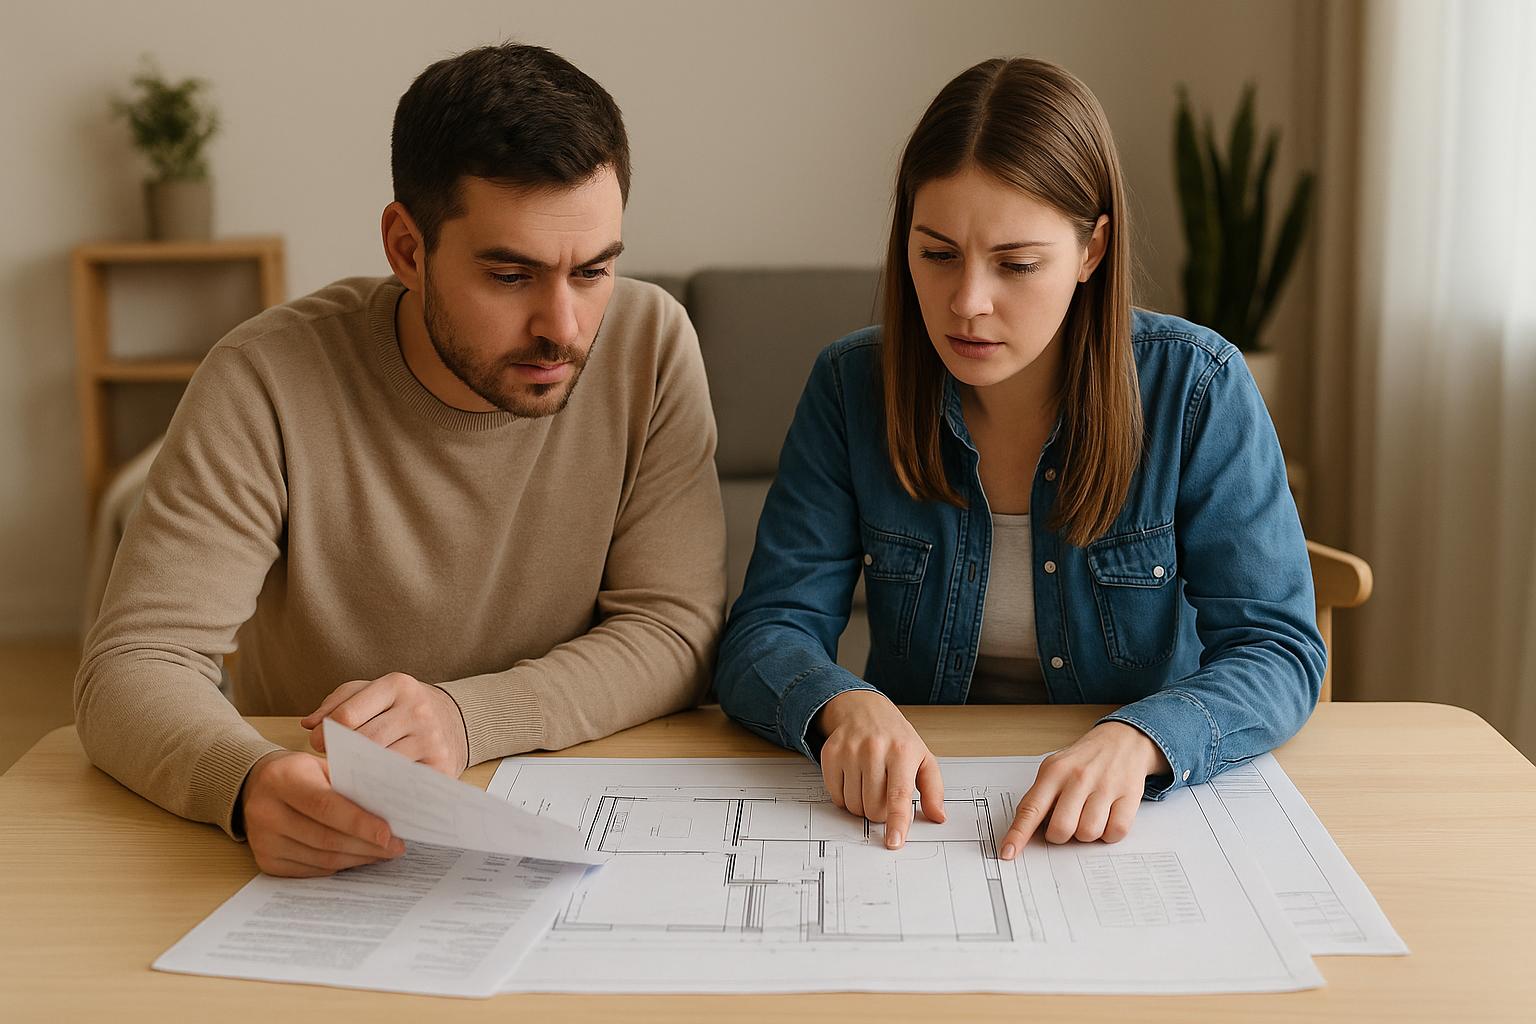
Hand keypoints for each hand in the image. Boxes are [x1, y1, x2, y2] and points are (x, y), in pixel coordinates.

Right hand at [239, 750, 404, 876]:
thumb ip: (350, 785)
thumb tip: (390, 811)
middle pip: (326, 838)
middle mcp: (266, 811)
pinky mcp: (266, 861)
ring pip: (321, 859)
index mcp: (283, 779)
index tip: (389, 834)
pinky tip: (357, 858)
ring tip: (382, 853)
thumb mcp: (321, 766)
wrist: (258, 785)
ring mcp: (263, 840)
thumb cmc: (300, 773)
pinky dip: (339, 867)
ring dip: (358, 858)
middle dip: (367, 845)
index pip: (325, 806)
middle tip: (396, 847)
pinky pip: (311, 870)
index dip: (360, 823)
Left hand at [301, 671, 468, 776]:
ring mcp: (432, 738)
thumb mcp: (371, 692)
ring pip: (382, 764)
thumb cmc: (401, 707)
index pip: (348, 714)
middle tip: (333, 763)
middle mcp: (418, 709)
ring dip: (361, 774)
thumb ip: (337, 703)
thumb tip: (310, 725)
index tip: (319, 744)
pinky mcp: (441, 765)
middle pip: (364, 742)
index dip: (326, 733)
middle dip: (342, 755)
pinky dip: (385, 788)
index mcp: (397, 685)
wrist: (453, 718)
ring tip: (350, 776)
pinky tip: (374, 788)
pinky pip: (403, 783)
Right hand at [814, 689, 945, 849]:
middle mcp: (874, 749)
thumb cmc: (896, 738)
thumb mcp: (923, 758)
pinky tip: (854, 779)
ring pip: (853, 805)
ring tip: (870, 784)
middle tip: (884, 793)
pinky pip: (835, 795)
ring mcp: (850, 751)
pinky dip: (845, 796)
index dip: (896, 822)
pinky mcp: (831, 754)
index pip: (898, 795)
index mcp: (902, 751)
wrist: (864, 709)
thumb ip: (933, 790)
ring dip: (862, 805)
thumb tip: (938, 816)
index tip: (893, 842)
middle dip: (880, 811)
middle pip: (873, 806)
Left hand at [998, 721, 1169, 857]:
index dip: (1018, 834)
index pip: (1031, 809)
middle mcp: (1078, 777)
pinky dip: (1109, 833)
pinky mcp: (1129, 795)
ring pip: (1088, 834)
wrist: (1123, 740)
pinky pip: (1115, 832)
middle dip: (1060, 835)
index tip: (1008, 852)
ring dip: (1086, 833)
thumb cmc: (1083, 760)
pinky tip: (1107, 817)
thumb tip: (1025, 833)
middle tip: (1066, 822)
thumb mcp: (1055, 769)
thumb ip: (1040, 797)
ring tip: (1088, 815)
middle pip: (1061, 829)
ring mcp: (1105, 786)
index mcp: (1054, 771)